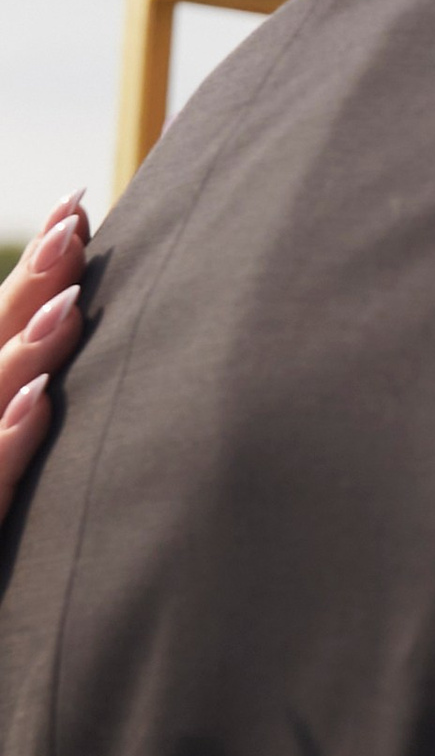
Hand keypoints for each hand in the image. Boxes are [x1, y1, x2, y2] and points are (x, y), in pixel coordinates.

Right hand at [0, 195, 88, 506]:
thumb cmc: (32, 545)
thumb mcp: (29, 455)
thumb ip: (49, 407)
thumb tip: (103, 347)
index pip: (6, 325)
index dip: (35, 271)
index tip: (76, 211)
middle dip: (26, 286)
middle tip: (71, 226)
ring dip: (22, 350)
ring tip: (68, 304)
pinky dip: (7, 441)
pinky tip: (39, 401)